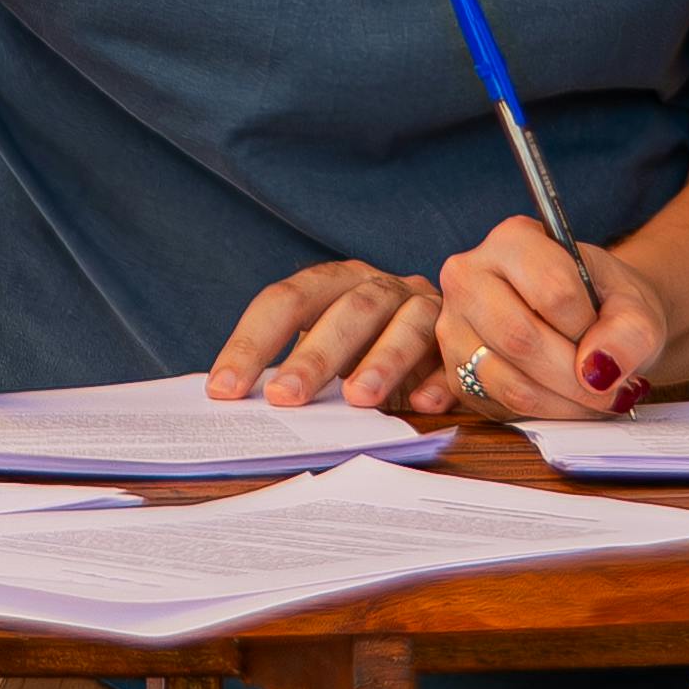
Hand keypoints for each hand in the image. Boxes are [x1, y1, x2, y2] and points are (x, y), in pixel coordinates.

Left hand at [206, 259, 444, 410]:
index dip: (252, 342)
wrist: (456, 335)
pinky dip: (441, 379)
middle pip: (349, 309)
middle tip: (285, 397)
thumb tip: (233, 403)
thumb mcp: (332, 352)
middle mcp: (382, 287)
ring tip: (358, 400)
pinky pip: (456, 355)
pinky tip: (424, 405)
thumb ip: (294, 368)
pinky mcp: (464, 339)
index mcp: (337, 283)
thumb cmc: (370, 351)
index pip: (287, 300)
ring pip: (407, 324)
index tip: (224, 389)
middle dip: (315, 354)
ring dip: (383, 361)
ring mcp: (428, 309)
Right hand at [434, 220, 668, 422]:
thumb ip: (630, 330)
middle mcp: (469, 276)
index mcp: (513, 240)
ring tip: (595, 398)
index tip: (609, 338)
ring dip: (563, 401)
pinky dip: (543, 413)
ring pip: (507, 379)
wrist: (589, 318)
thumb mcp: (635, 305)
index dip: (589, 328)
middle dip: (575, 376)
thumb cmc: (606, 302)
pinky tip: (568, 402)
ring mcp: (453, 325)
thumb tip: (600, 368)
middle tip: (612, 389)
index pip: (552, 291)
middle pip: (520, 337)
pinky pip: (498, 404)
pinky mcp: (454, 370)